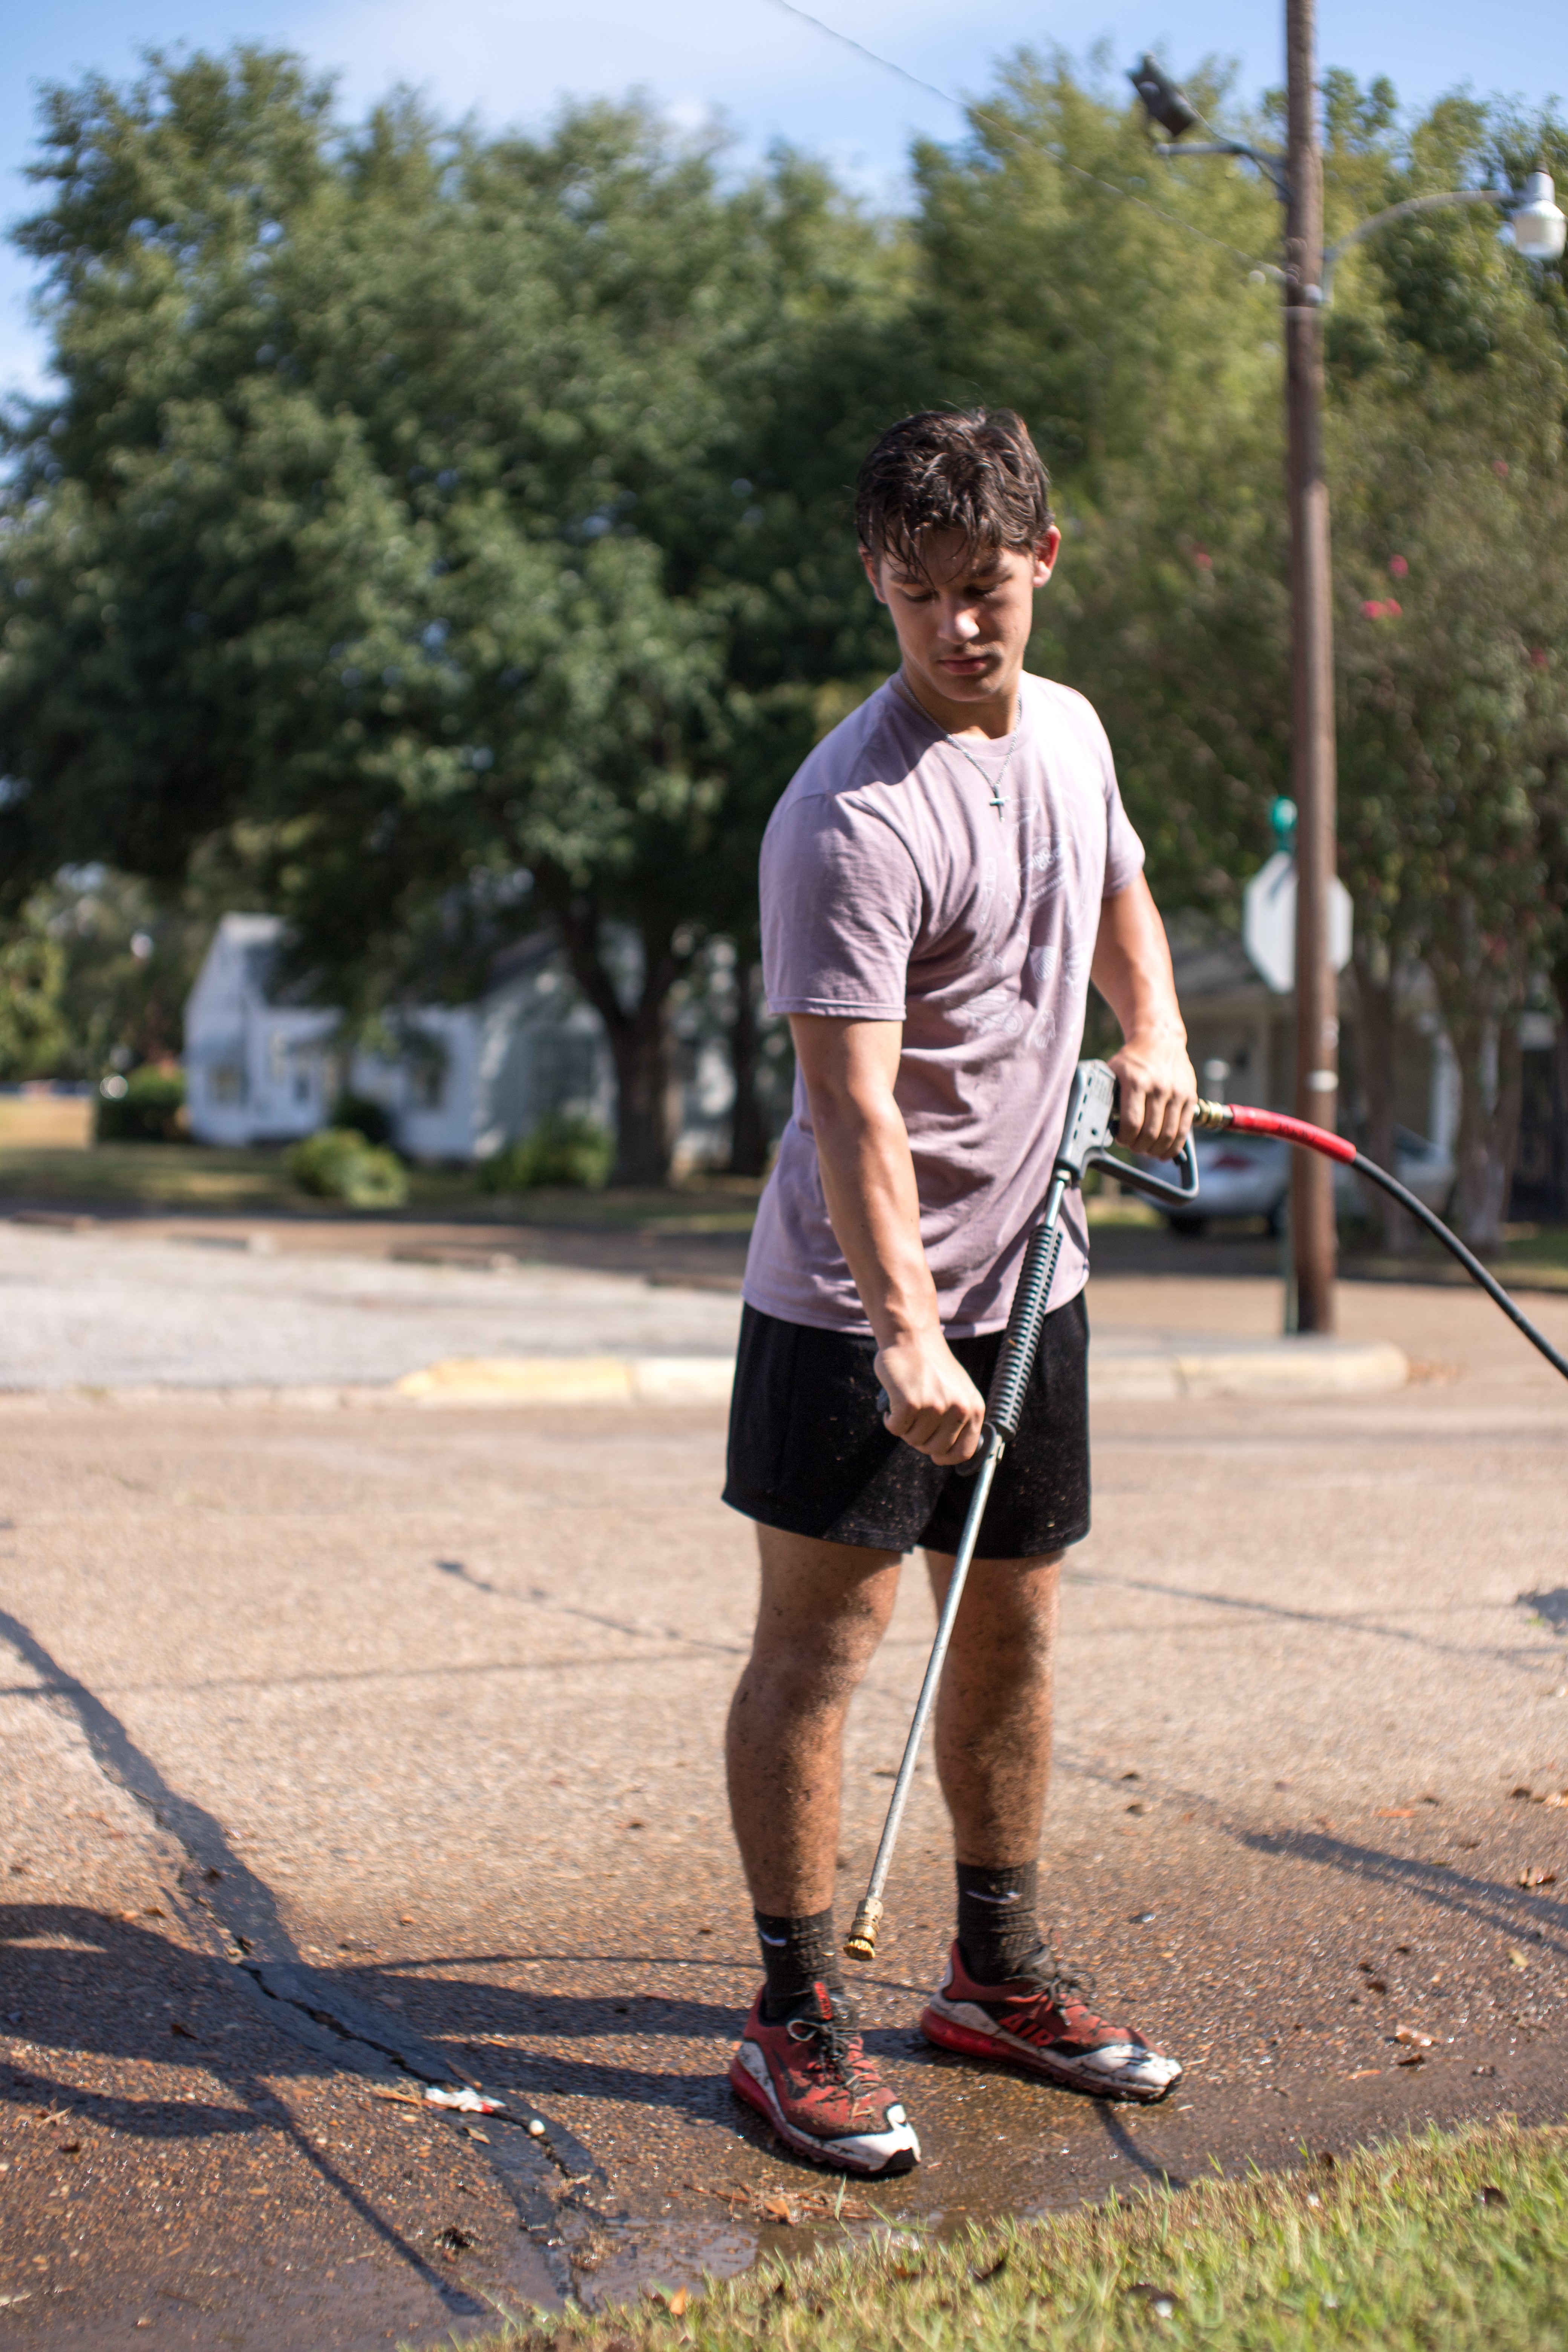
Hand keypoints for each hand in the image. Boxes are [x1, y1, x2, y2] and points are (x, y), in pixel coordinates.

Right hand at [875, 1330, 984, 1465]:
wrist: (912, 1337)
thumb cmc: (932, 1366)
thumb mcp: (958, 1391)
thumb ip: (959, 1419)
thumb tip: (945, 1454)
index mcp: (974, 1408)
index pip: (963, 1452)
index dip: (945, 1457)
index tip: (934, 1454)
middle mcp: (958, 1409)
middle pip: (934, 1449)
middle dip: (920, 1439)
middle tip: (914, 1419)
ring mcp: (935, 1407)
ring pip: (913, 1440)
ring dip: (905, 1427)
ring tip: (906, 1404)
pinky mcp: (910, 1404)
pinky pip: (895, 1429)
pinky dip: (890, 1420)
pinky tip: (893, 1403)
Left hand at [1110, 1034, 1196, 1158]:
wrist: (1160, 1041)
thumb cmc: (1132, 1060)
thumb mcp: (1113, 1071)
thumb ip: (1105, 1094)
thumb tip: (1094, 1121)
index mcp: (1136, 1081)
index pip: (1131, 1122)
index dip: (1124, 1138)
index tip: (1121, 1139)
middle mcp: (1158, 1087)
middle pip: (1150, 1132)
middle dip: (1139, 1146)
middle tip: (1133, 1146)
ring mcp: (1177, 1093)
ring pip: (1168, 1135)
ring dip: (1155, 1150)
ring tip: (1147, 1150)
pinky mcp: (1190, 1097)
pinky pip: (1183, 1130)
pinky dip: (1174, 1147)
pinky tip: (1165, 1152)